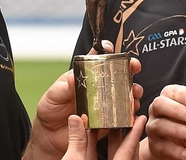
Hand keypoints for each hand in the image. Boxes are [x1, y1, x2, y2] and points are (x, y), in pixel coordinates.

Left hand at [25, 41, 142, 159]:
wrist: (50, 136)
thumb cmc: (50, 110)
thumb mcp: (54, 95)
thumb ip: (64, 87)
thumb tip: (72, 77)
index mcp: (84, 75)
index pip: (98, 59)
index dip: (106, 51)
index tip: (111, 49)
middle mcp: (98, 87)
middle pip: (118, 74)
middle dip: (129, 68)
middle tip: (134, 67)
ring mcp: (104, 103)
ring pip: (125, 93)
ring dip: (133, 91)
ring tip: (135, 92)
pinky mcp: (108, 120)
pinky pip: (123, 115)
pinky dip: (131, 113)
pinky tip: (133, 112)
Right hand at [63, 114, 146, 159]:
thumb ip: (76, 141)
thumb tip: (75, 118)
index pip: (128, 149)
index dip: (134, 132)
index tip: (141, 117)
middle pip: (126, 152)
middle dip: (125, 133)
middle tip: (126, 115)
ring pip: (116, 156)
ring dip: (112, 140)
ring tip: (110, 121)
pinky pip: (105, 159)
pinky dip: (99, 148)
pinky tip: (92, 136)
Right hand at [143, 85, 185, 159]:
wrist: (168, 145)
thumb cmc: (181, 123)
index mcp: (166, 98)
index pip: (170, 91)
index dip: (181, 94)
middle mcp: (156, 111)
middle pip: (160, 105)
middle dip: (177, 110)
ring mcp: (153, 128)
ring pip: (160, 126)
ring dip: (178, 130)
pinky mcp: (155, 145)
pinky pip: (163, 147)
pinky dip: (177, 151)